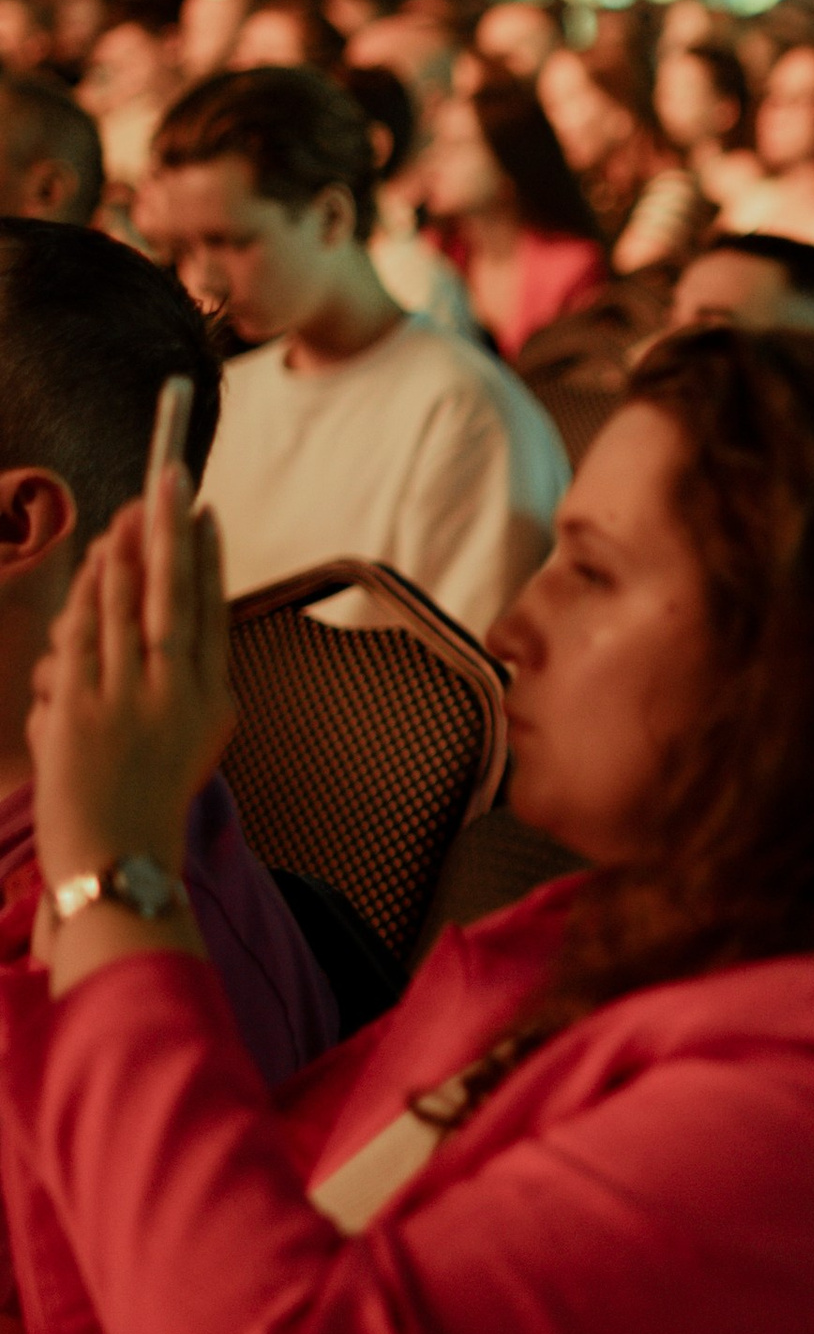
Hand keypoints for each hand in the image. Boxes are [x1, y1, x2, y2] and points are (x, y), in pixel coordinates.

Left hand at [29, 463, 232, 894]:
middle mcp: (176, 692)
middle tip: (171, 476)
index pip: (212, 610)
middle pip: (176, 592)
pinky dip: (89, 592)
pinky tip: (95, 563)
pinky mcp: (82, 707)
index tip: (204, 512)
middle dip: (172, 529)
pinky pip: (84, 633)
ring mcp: (128, 698)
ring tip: (126, 512)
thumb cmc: (151, 800)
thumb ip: (186, 682)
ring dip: (124, 549)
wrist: (116, 857)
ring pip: (126, 603)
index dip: (209, 556)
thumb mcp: (194, 741)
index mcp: (212, 699)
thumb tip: (162, 622)